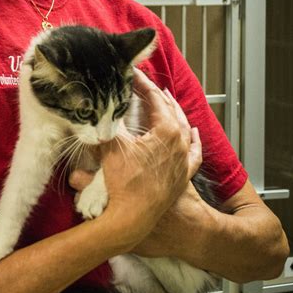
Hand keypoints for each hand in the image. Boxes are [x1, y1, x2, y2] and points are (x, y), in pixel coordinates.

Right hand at [70, 71, 201, 252]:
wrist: (132, 219)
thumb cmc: (121, 183)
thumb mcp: (110, 146)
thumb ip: (106, 123)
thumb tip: (98, 107)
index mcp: (165, 130)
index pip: (153, 98)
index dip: (141, 83)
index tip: (132, 73)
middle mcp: (180, 141)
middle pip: (170, 109)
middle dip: (156, 95)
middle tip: (143, 84)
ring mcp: (184, 159)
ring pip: (183, 128)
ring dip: (173, 112)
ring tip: (165, 100)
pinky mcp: (184, 175)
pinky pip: (194, 152)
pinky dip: (193, 140)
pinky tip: (192, 133)